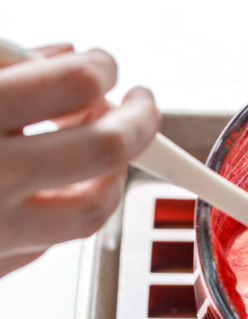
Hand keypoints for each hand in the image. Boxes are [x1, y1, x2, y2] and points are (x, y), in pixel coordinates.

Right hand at [0, 46, 159, 277]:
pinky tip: (44, 188)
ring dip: (112, 178)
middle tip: (143, 107)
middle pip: (106, 150)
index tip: (105, 67)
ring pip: (92, 212)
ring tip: (101, 150)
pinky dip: (62, 209)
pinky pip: (49, 242)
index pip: (75, 84)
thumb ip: (8, 63)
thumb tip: (69, 57)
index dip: (100, 69)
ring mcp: (0, 233)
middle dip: (139, 123)